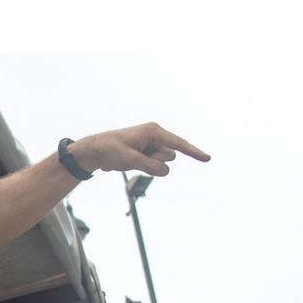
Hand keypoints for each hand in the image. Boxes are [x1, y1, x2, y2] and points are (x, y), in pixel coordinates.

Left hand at [74, 123, 209, 176]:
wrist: (95, 151)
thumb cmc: (111, 150)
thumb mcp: (130, 159)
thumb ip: (150, 166)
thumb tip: (166, 170)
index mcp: (153, 131)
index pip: (178, 144)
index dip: (193, 152)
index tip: (207, 159)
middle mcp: (156, 137)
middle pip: (170, 156)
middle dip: (156, 162)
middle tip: (134, 157)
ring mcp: (152, 146)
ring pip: (163, 163)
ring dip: (149, 165)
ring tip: (131, 158)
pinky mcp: (147, 154)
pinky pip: (154, 167)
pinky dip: (145, 167)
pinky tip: (130, 161)